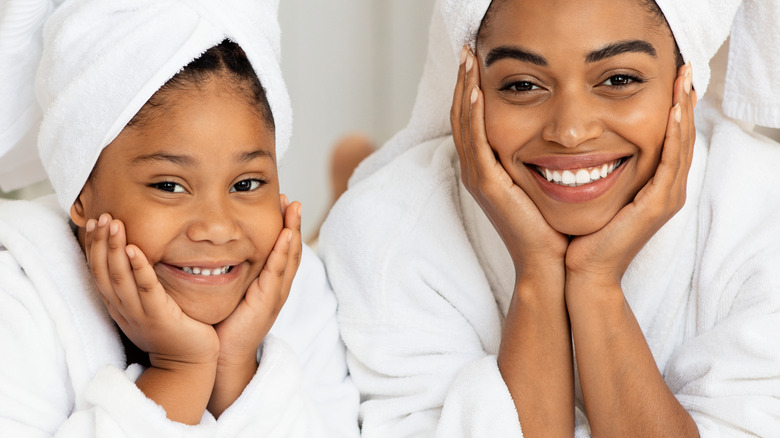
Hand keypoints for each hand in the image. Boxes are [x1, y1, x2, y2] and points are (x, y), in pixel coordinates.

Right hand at [85, 213, 219, 369]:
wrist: (188, 364)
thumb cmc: (173, 330)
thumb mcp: (148, 305)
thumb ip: (140, 284)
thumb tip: (137, 255)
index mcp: (119, 306)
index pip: (99, 272)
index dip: (94, 247)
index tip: (93, 223)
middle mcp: (124, 310)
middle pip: (104, 272)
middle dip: (100, 242)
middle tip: (101, 216)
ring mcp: (140, 314)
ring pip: (120, 278)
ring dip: (114, 249)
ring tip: (113, 224)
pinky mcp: (160, 317)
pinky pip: (146, 289)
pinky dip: (139, 268)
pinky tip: (134, 249)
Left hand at [213, 195, 301, 365]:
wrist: (222, 356)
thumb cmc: (221, 325)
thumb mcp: (226, 291)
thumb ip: (225, 271)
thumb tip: (209, 247)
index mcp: (268, 285)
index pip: (280, 250)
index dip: (284, 227)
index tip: (281, 204)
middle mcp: (276, 287)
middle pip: (291, 249)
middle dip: (293, 223)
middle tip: (292, 200)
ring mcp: (275, 294)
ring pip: (289, 257)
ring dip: (293, 231)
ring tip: (294, 208)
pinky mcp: (268, 302)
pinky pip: (278, 272)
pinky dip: (283, 251)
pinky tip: (285, 235)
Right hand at [451, 48, 568, 276]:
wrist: (550, 263)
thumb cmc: (551, 227)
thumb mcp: (542, 185)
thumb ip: (539, 159)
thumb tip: (556, 136)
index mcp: (486, 170)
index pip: (472, 121)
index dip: (471, 90)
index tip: (477, 62)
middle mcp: (476, 171)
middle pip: (461, 116)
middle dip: (463, 81)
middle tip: (466, 50)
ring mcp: (479, 178)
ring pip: (464, 124)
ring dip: (465, 89)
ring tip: (468, 60)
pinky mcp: (489, 185)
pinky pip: (476, 142)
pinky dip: (475, 115)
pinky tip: (479, 91)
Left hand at [565, 64, 696, 287]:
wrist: (583, 272)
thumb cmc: (584, 236)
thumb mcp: (596, 195)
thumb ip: (601, 171)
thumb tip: (585, 147)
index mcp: (655, 187)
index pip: (670, 140)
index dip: (673, 110)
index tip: (670, 80)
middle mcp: (666, 191)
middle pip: (682, 138)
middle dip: (684, 102)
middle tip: (684, 70)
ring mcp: (665, 198)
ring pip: (681, 146)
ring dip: (683, 111)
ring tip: (684, 82)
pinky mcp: (656, 205)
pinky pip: (669, 164)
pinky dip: (672, 136)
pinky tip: (671, 113)